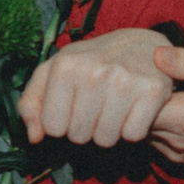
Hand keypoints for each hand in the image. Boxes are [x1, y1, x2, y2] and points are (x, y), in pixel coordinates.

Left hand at [18, 28, 172, 147]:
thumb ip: (31, 103)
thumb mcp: (54, 73)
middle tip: (96, 108)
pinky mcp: (152, 90)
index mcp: (65, 66)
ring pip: (106, 139)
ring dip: (109, 132)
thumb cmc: (90, 64)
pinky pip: (133, 135)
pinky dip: (133, 130)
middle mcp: (94, 71)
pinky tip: (132, 110)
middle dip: (86, 129)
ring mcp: (125, 80)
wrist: (140, 45)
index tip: (73, 109)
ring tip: (113, 110)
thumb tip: (35, 137)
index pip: (53, 128)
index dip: (63, 125)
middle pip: (79, 136)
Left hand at [148, 44, 183, 168]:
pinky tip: (176, 110)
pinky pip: (160, 143)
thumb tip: (155, 54)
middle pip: (138, 122)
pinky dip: (161, 128)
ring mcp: (181, 155)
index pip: (138, 105)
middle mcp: (178, 143)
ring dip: (150, 115)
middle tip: (153, 78)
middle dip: (140, 101)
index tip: (149, 71)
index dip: (138, 86)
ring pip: (147, 134)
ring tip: (165, 94)